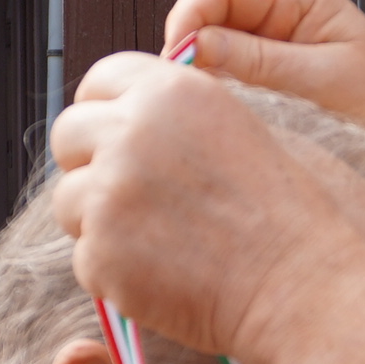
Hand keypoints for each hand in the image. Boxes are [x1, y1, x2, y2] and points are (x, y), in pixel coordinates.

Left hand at [47, 53, 364, 363]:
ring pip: (68, 199)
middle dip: (89, 164)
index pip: (99, 80)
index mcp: (170, 91)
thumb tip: (120, 116)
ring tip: (159, 241)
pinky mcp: (99, 251)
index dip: (103, 110)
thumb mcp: (235, 128)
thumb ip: (173, 114)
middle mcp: (131, 131)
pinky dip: (113, 269)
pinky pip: (84, 255)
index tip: (112, 137)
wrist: (296, 283)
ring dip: (99, 221)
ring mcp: (109, 193)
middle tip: (130, 196)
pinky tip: (163, 273)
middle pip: (68, 134)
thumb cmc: (280, 215)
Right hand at [163, 0, 364, 199]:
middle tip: (189, 92)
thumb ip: (254, 63)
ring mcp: (271, 46)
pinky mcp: (268, 79)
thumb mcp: (319, 84)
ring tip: (213, 109)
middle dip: (193, 48)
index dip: (192, 16)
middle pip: (209, 14)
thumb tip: (191, 47)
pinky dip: (219, 96)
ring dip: (205, 76)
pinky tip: (227, 118)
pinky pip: (227, 79)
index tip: (180, 58)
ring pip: (211, 49)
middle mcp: (281, 11)